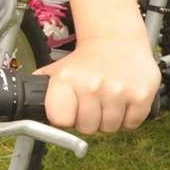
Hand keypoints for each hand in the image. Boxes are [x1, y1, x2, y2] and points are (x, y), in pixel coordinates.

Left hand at [35, 37, 159, 132]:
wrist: (116, 40)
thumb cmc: (86, 60)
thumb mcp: (57, 70)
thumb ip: (43, 92)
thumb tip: (28, 112)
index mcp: (67, 79)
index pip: (61, 121)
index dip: (66, 118)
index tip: (70, 110)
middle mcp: (92, 85)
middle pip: (87, 129)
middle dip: (89, 120)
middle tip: (92, 102)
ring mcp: (118, 91)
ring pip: (110, 129)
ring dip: (109, 119)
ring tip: (107, 99)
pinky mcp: (141, 96)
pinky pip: (131, 124)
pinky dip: (128, 118)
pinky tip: (122, 100)